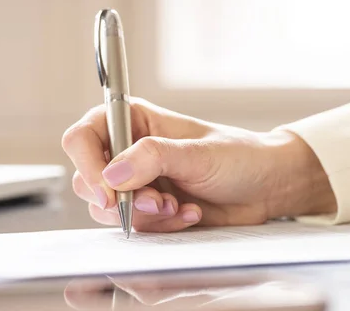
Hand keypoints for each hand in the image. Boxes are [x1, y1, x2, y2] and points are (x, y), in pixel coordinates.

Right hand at [62, 97, 335, 232]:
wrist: (265, 187)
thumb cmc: (239, 157)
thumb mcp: (198, 154)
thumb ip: (153, 158)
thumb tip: (113, 175)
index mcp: (135, 122)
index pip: (84, 136)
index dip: (89, 164)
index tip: (109, 191)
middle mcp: (129, 151)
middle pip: (89, 178)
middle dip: (122, 198)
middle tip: (158, 202)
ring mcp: (137, 182)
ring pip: (108, 208)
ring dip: (143, 216)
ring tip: (178, 207)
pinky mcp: (149, 209)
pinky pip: (134, 226)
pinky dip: (159, 227)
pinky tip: (188, 214)